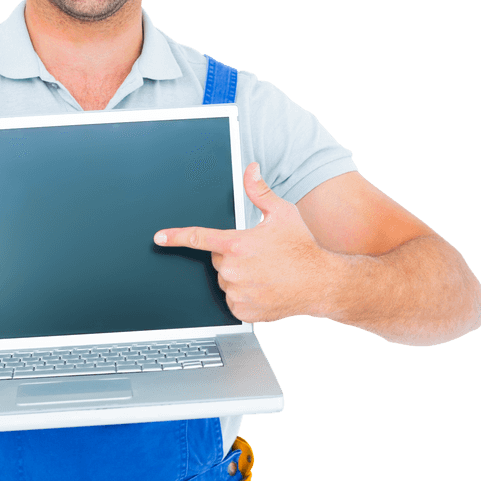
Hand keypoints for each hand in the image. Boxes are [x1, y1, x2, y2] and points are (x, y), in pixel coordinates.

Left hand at [153, 162, 327, 322]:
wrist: (321, 283)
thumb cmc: (303, 248)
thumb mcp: (282, 214)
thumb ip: (259, 191)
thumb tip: (250, 169)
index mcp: (237, 244)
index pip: (198, 238)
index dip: (176, 237)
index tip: (159, 238)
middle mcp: (233, 269)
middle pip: (218, 260)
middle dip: (231, 256)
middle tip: (258, 257)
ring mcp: (236, 292)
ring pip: (225, 282)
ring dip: (238, 277)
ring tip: (265, 273)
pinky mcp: (242, 311)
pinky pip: (232, 301)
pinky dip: (244, 296)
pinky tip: (264, 289)